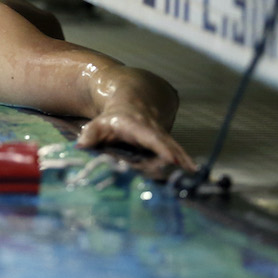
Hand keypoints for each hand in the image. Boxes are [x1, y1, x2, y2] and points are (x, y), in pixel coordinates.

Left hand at [76, 109, 195, 171]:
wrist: (132, 100)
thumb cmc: (113, 117)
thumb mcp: (99, 123)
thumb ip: (91, 134)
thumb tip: (80, 146)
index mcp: (139, 127)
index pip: (152, 138)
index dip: (162, 148)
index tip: (171, 159)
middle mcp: (155, 131)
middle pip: (169, 145)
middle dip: (179, 159)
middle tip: (190, 175)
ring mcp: (163, 136)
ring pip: (176, 149)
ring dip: (186, 162)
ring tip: (197, 177)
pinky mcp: (167, 142)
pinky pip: (178, 153)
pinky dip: (186, 162)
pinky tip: (195, 175)